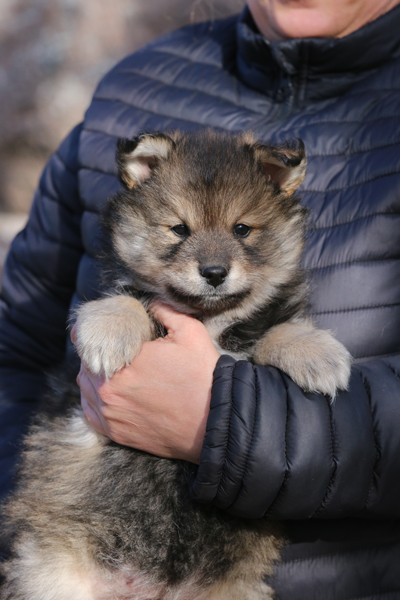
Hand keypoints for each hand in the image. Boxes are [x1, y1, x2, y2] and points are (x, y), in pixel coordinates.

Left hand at [72, 303, 219, 463]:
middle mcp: (108, 391)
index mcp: (121, 362)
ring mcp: (111, 415)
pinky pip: (90, 414)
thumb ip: (164, 310)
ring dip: (93, 377)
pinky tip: (108, 393)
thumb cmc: (202, 376)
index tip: (93, 327)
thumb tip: (151, 302)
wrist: (215, 420)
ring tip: (111, 369)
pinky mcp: (117, 434)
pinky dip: (94, 402)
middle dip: (96, 354)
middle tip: (111, 348)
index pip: (89, 341)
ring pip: (86, 389)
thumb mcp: (189, 331)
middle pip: (85, 365)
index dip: (90, 331)